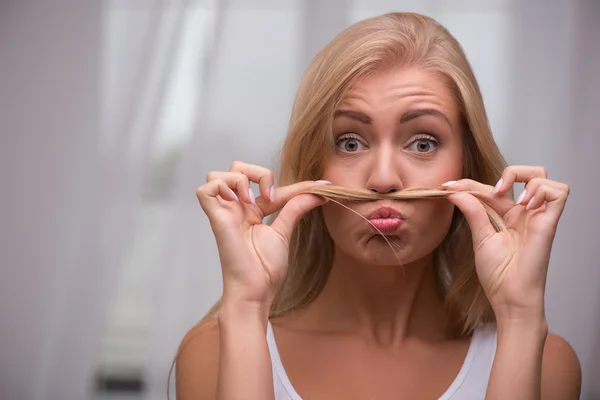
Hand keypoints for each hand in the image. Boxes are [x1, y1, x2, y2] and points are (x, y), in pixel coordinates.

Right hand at [196, 161, 326, 309]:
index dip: (295, 184)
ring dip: (238, 179)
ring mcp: (224, 212)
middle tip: (269, 197)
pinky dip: (222, 187)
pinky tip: (239, 203)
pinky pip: (204, 190)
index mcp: (252, 211)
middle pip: (235, 167)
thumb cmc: (266, 268)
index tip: (322, 185)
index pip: (268, 185)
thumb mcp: (285, 231)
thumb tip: (317, 192)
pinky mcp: (216, 219)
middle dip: (256, 172)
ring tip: (251, 201)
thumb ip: (296, 208)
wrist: (257, 289)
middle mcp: (236, 208)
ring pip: (217, 175)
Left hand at [444, 166, 569, 323]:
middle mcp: (524, 213)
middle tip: (493, 191)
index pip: (492, 187)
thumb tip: (455, 191)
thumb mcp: (480, 237)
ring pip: (544, 177)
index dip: (469, 183)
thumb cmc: (498, 275)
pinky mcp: (549, 223)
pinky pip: (558, 193)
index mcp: (508, 216)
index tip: (447, 187)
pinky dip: (541, 190)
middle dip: (510, 171)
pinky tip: (525, 205)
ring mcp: (538, 217)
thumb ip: (472, 211)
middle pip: (528, 173)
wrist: (509, 297)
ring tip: (511, 199)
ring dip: (525, 179)